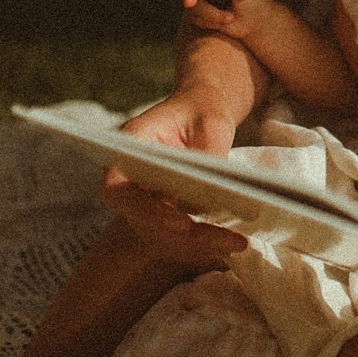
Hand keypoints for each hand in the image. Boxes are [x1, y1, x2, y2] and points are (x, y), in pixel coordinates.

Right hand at [99, 90, 246, 266]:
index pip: (118, 191)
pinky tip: (235, 244)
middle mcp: (128, 183)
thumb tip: (211, 196)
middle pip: (145, 222)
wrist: (203, 113)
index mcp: (126, 151)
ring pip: (164, 236)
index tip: (182, 222)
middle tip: (229, 241)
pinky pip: (179, 238)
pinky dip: (204, 244)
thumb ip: (207, 154)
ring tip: (239, 244)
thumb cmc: (202, 110)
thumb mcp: (209, 122)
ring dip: (200, 246)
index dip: (145, 211)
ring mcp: (144, 202)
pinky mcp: (164, 214)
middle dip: (188, 237)